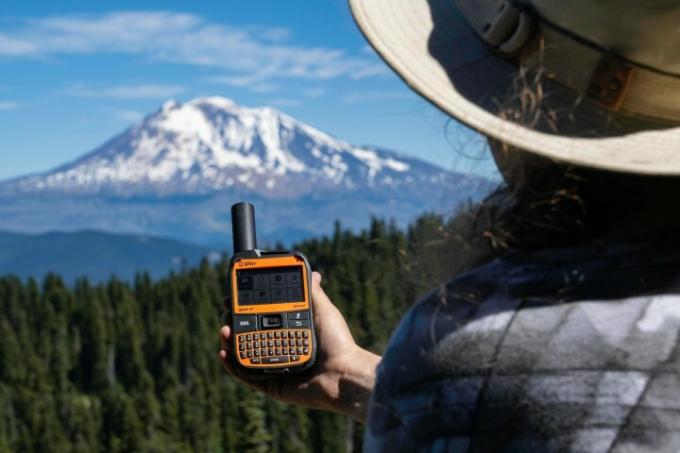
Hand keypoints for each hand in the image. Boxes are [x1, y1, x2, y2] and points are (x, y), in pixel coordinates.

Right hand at [219, 271, 379, 421]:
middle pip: (249, 333)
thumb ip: (313, 293)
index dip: (247, 306)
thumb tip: (313, 274)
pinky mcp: (271, 384)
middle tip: (226, 312)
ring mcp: (274, 366)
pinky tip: (224, 353)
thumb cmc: (338, 343)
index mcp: (290, 331)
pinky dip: (232, 365)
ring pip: (244, 352)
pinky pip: (246, 375)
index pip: (263, 316)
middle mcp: (280, 347)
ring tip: (225, 331)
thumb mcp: (324, 311)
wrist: (343, 373)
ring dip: (229, 341)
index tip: (234, 295)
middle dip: (234, 321)